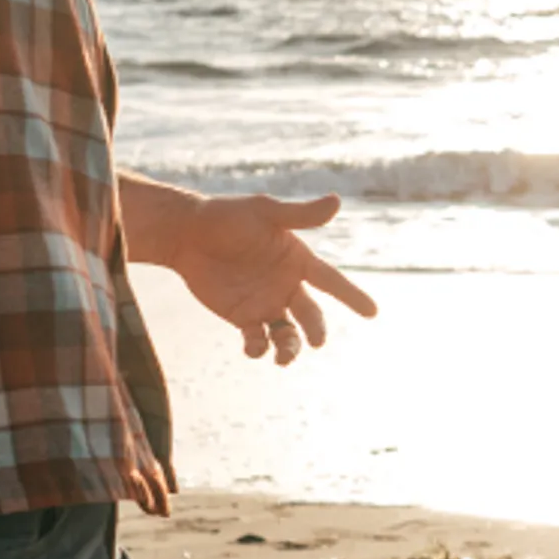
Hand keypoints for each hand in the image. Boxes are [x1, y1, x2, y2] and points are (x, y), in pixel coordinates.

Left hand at [148, 192, 378, 366]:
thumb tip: (336, 202)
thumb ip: (300, 215)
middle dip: (316, 329)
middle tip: (317, 340)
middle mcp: (286, 284)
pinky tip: (254, 348)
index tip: (373, 313)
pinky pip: (258, 340)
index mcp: (297, 260)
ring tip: (284, 356)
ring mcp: (265, 302)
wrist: (186, 234)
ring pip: (287, 334)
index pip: (331, 281)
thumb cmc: (227, 216)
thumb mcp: (265, 212)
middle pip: (311, 314)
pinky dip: (259, 349)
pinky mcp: (242, 316)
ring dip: (290, 348)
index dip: (352, 296)